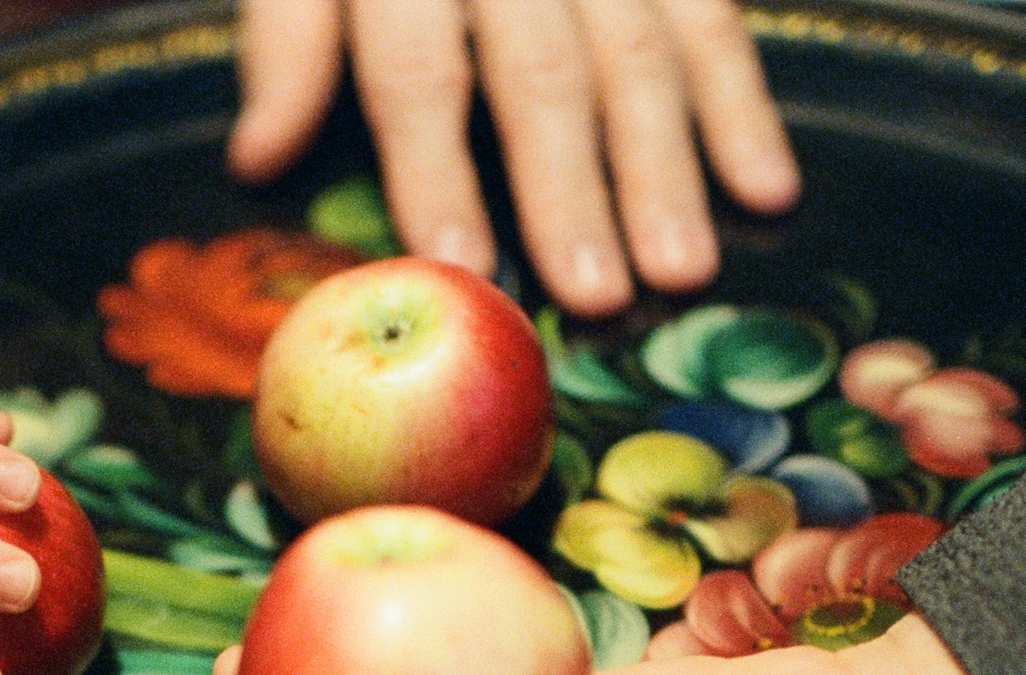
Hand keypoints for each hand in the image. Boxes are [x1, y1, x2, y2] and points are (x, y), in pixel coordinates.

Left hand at [228, 0, 799, 314]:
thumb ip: (285, 41)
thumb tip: (258, 158)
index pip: (417, 64)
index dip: (436, 166)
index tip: (461, 258)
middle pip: (540, 68)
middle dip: (570, 187)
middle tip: (596, 294)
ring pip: (639, 47)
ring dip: (667, 166)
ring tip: (682, 270)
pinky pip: (713, 15)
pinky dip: (745, 104)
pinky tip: (767, 188)